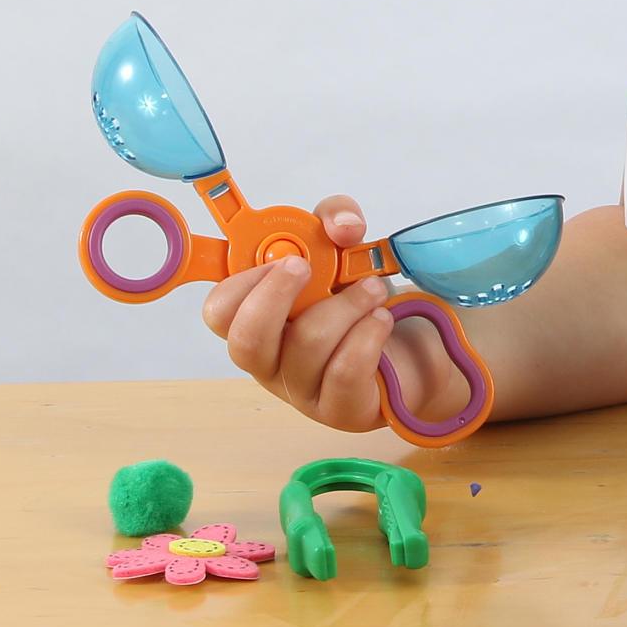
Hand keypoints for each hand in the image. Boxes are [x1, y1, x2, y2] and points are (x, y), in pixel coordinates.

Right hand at [201, 196, 471, 432]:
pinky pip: (344, 372)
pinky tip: (381, 320)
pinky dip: (367, 335)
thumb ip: (336, 217)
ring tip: (374, 289)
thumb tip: (343, 227)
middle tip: (310, 267)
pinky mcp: (339, 409)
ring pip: (307, 345)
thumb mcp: (342, 244)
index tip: (284, 257)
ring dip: (347, 304)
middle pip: (245, 342)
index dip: (240, 283)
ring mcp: (301, 390)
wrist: (407, 349)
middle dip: (276, 296)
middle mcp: (269, 359)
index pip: (218, 312)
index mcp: (257, 316)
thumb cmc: (355, 296)